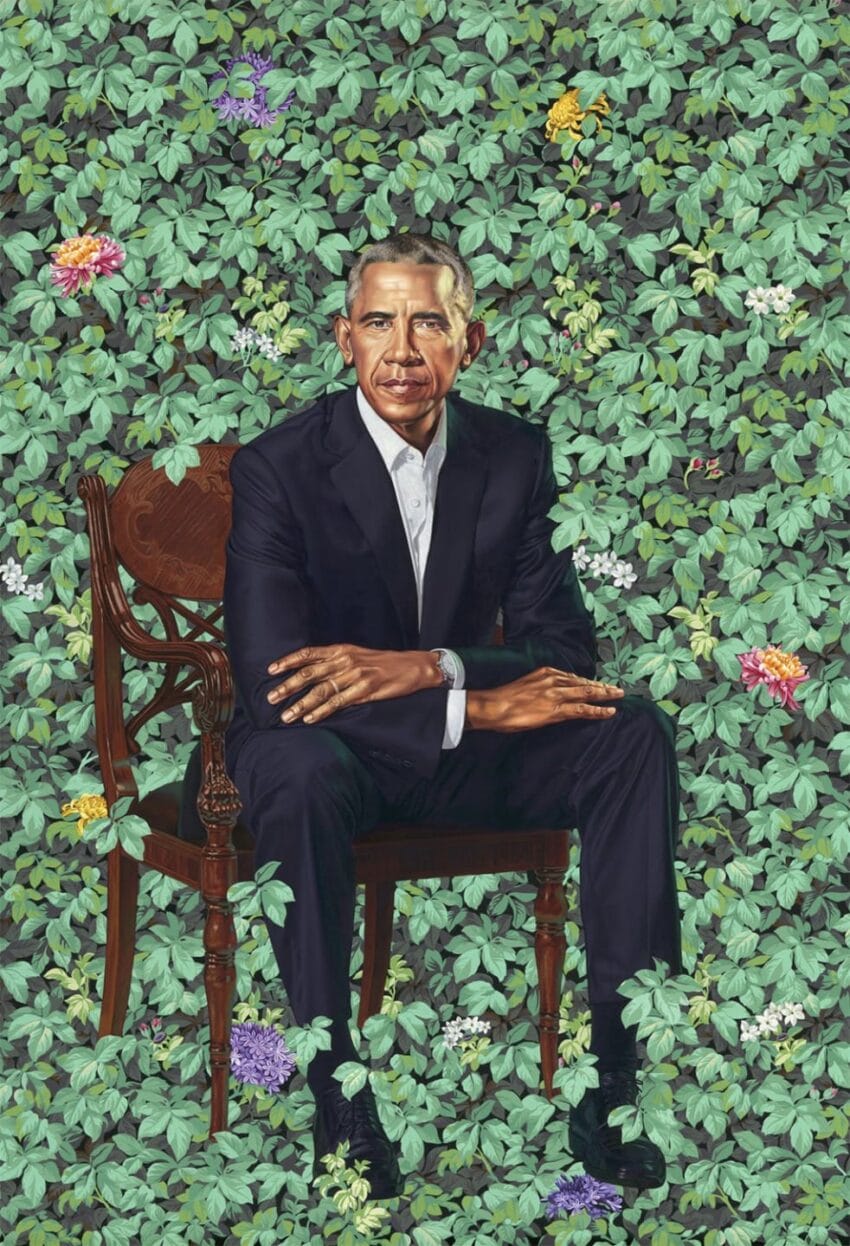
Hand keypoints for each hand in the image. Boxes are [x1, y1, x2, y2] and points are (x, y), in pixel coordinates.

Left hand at [266, 644, 439, 724]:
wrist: (412, 666)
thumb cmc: (382, 663)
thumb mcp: (356, 655)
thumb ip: (334, 661)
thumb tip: (309, 672)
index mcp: (340, 650)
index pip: (308, 653)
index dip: (288, 661)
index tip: (271, 670)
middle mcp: (345, 660)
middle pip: (309, 673)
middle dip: (287, 686)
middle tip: (271, 698)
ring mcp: (355, 675)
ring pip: (321, 691)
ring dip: (301, 704)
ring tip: (286, 716)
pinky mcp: (365, 690)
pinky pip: (338, 702)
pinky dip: (322, 712)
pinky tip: (310, 718)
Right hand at [470, 667, 625, 732]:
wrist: (493, 706)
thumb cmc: (503, 699)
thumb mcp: (524, 685)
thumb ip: (539, 686)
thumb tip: (547, 695)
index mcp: (546, 673)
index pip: (573, 677)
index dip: (588, 681)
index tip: (598, 684)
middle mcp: (554, 680)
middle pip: (584, 682)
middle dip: (602, 686)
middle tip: (618, 688)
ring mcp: (556, 694)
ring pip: (587, 693)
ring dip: (605, 695)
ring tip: (619, 696)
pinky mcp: (556, 710)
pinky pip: (582, 709)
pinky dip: (598, 710)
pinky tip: (609, 711)